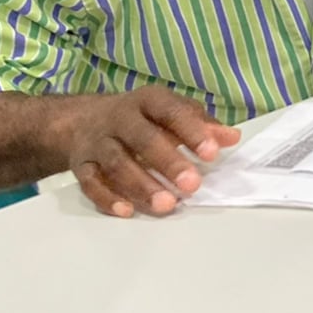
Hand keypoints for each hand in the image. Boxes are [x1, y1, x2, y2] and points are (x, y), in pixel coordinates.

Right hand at [53, 87, 240, 217]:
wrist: (82, 120)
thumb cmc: (141, 118)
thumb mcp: (171, 112)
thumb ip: (201, 125)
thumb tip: (232, 137)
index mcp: (148, 101)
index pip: (171, 112)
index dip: (192, 132)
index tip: (212, 154)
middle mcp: (119, 119)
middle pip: (142, 138)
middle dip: (168, 162)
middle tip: (192, 185)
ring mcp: (97, 142)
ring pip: (116, 163)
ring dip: (142, 186)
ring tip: (167, 205)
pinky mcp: (80, 165)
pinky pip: (89, 183)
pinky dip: (107, 198)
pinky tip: (128, 211)